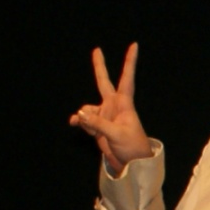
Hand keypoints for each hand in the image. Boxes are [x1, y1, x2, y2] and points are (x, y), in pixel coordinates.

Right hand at [69, 44, 155, 173]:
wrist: (131, 164)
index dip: (129, 62)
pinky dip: (79, 121)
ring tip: (88, 125)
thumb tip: (79, 114)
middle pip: (104, 82)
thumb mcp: (116, 135)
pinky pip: (84, 119)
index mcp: (124, 104)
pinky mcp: (98, 126)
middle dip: (99, 67)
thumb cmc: (132, 147)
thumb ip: (97, 123)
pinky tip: (75, 123)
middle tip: (96, 50)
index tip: (134, 45)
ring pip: (88, 107)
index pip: (127, 78)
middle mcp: (114, 106)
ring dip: (84, 115)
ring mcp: (105, 115)